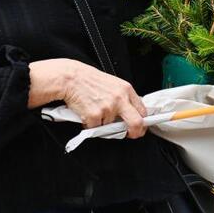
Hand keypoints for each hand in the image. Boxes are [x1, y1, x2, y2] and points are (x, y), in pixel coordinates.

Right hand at [28, 58, 147, 138]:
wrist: (71, 78)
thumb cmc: (89, 80)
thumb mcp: (113, 84)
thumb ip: (123, 97)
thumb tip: (130, 114)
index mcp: (126, 90)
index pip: (142, 110)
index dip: (142, 122)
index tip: (140, 127)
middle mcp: (120, 99)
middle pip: (136, 123)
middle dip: (135, 132)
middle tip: (129, 134)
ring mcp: (108, 108)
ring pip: (111, 127)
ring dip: (103, 124)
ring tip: (95, 112)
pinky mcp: (95, 115)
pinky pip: (96, 128)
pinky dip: (91, 124)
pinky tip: (87, 113)